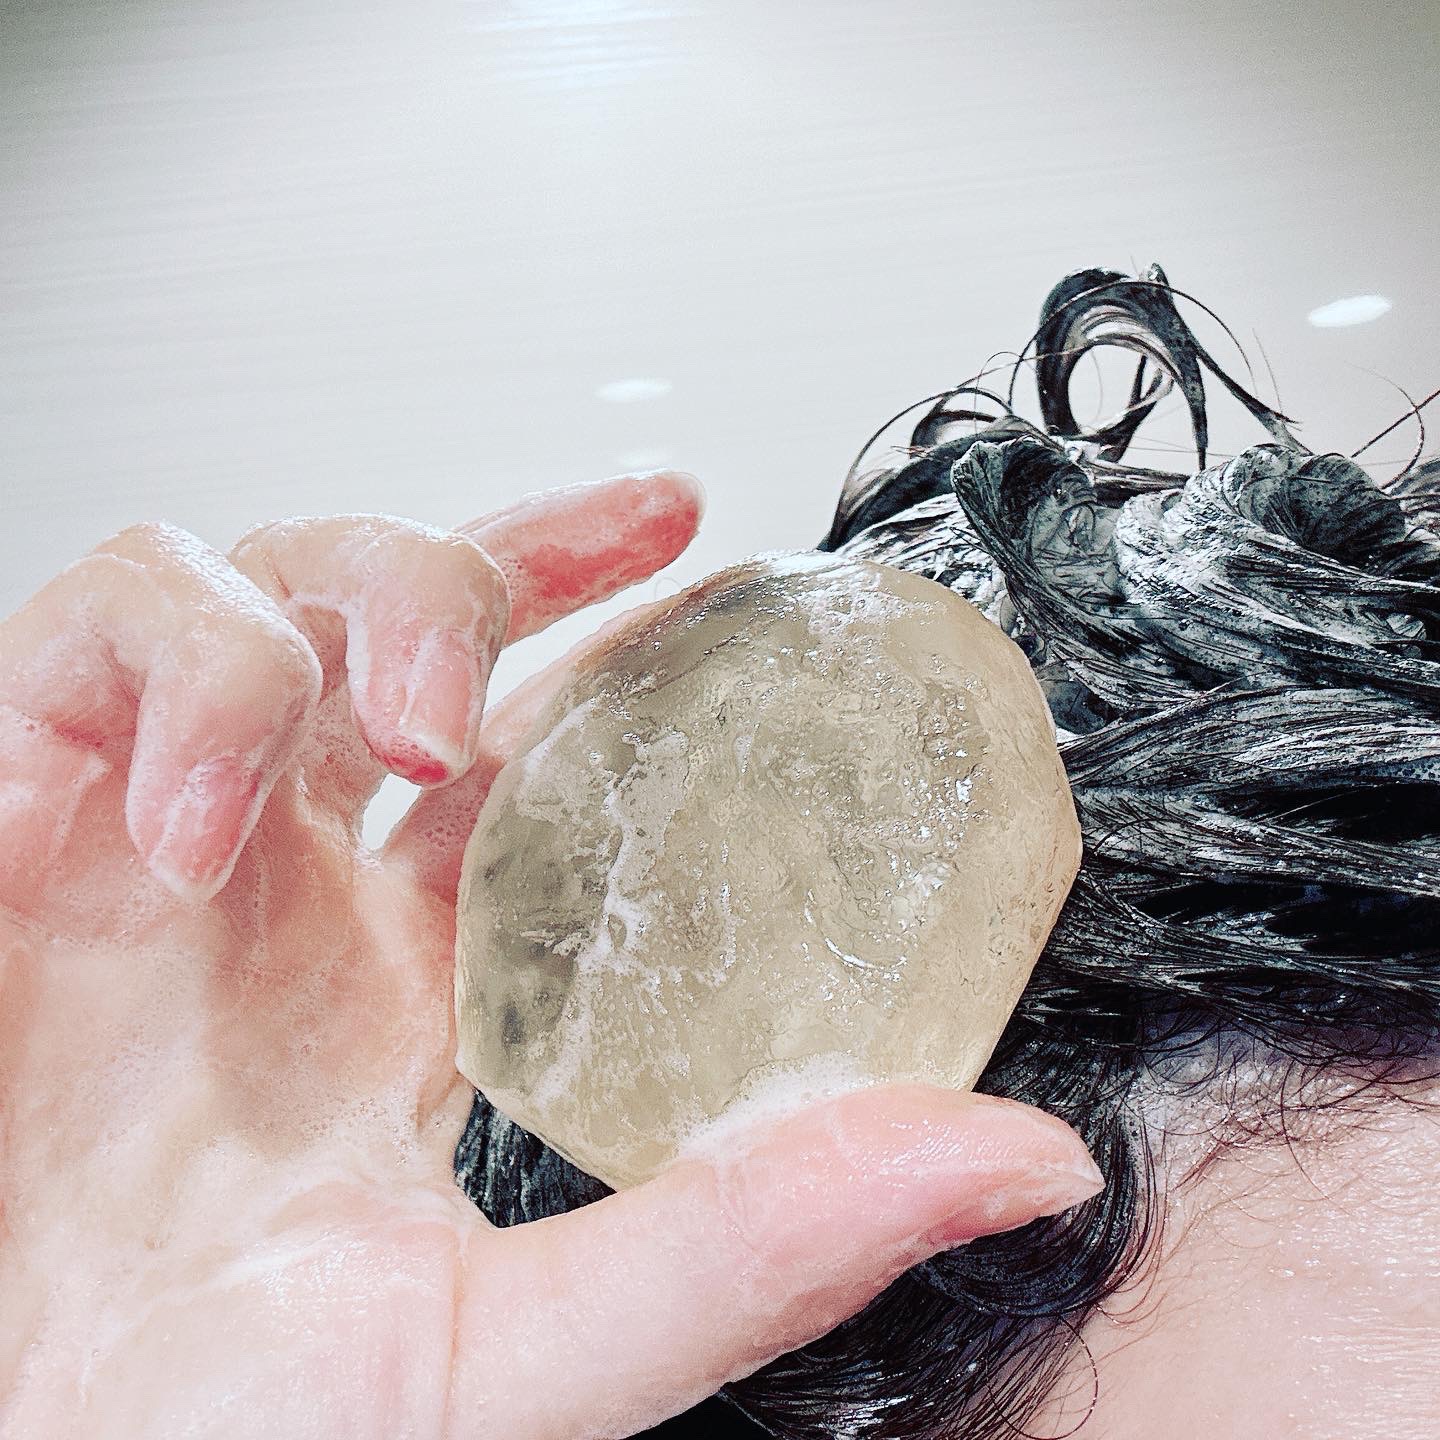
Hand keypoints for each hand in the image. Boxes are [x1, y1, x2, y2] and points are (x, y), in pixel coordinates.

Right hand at [0, 473, 1101, 1439]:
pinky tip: (207, 810)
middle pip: (404, 620)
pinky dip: (175, 674)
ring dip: (363, 597)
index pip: (525, 761)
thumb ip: (759, 1242)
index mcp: (395, 981)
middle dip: (518, 545)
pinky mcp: (12, 805)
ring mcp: (143, 834)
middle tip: (650, 525)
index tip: (719, 564)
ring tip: (411, 720)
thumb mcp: (522, 1345)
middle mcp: (280, 886)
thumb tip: (1024, 1161)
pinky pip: (94, 636)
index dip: (618, 647)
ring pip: (263, 584)